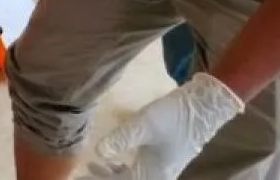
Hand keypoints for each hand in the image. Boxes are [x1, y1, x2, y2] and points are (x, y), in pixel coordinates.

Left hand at [80, 74, 243, 179]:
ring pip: (130, 179)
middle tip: (81, 175)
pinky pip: (136, 172)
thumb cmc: (173, 116)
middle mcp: (157, 176)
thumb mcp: (143, 125)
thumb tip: (98, 153)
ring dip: (110, 176)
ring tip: (91, 168)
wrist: (203, 108)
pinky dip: (120, 170)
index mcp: (153, 174)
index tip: (75, 178)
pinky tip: (109, 162)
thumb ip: (120, 140)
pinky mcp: (160, 160)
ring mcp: (160, 169)